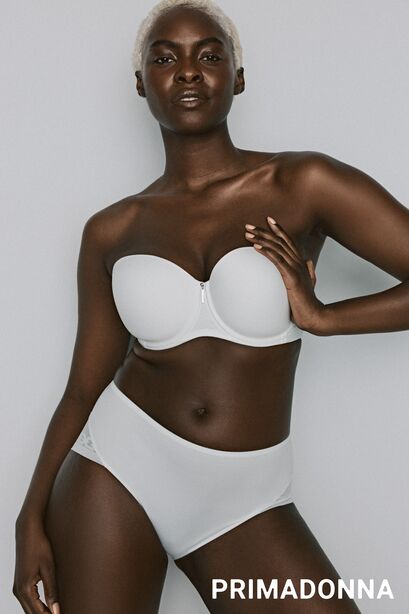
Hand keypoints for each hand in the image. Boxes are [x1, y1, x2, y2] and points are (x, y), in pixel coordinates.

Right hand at [13, 515, 59, 613]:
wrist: (28, 531)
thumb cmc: (39, 546)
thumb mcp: (48, 568)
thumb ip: (52, 591)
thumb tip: (56, 611)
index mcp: (24, 589)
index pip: (38, 613)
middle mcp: (18, 591)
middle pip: (32, 613)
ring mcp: (17, 587)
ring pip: (29, 609)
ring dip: (42, 612)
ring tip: (58, 612)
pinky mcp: (20, 582)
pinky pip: (28, 600)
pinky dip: (38, 606)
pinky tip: (49, 606)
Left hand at [244, 216, 324, 332]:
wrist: (313, 314)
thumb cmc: (307, 301)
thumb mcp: (308, 282)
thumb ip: (308, 271)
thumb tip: (308, 261)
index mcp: (300, 262)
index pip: (288, 241)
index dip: (279, 229)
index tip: (268, 220)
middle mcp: (298, 262)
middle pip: (280, 241)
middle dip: (263, 231)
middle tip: (249, 225)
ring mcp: (295, 269)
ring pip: (277, 248)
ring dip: (261, 239)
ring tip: (248, 234)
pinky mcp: (291, 277)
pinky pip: (277, 261)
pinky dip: (266, 252)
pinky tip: (256, 247)